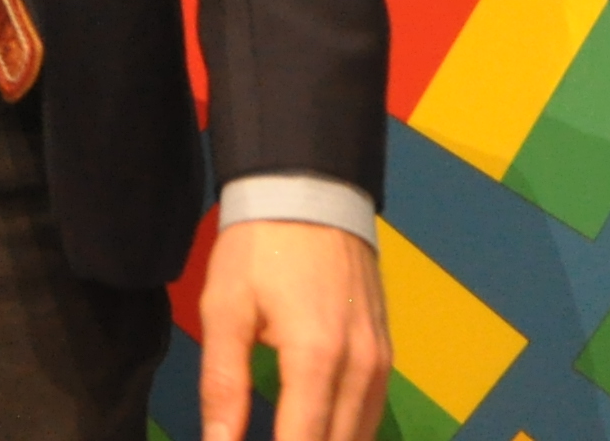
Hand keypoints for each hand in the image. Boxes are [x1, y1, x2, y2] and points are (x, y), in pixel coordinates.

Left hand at [196, 216, 387, 440]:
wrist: (310, 193)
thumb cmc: (259, 249)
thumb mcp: (225, 310)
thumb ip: (223, 384)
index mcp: (317, 359)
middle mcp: (361, 369)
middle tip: (256, 440)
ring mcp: (381, 363)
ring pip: (360, 436)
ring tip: (284, 435)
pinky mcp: (386, 354)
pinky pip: (371, 413)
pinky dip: (346, 433)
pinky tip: (317, 433)